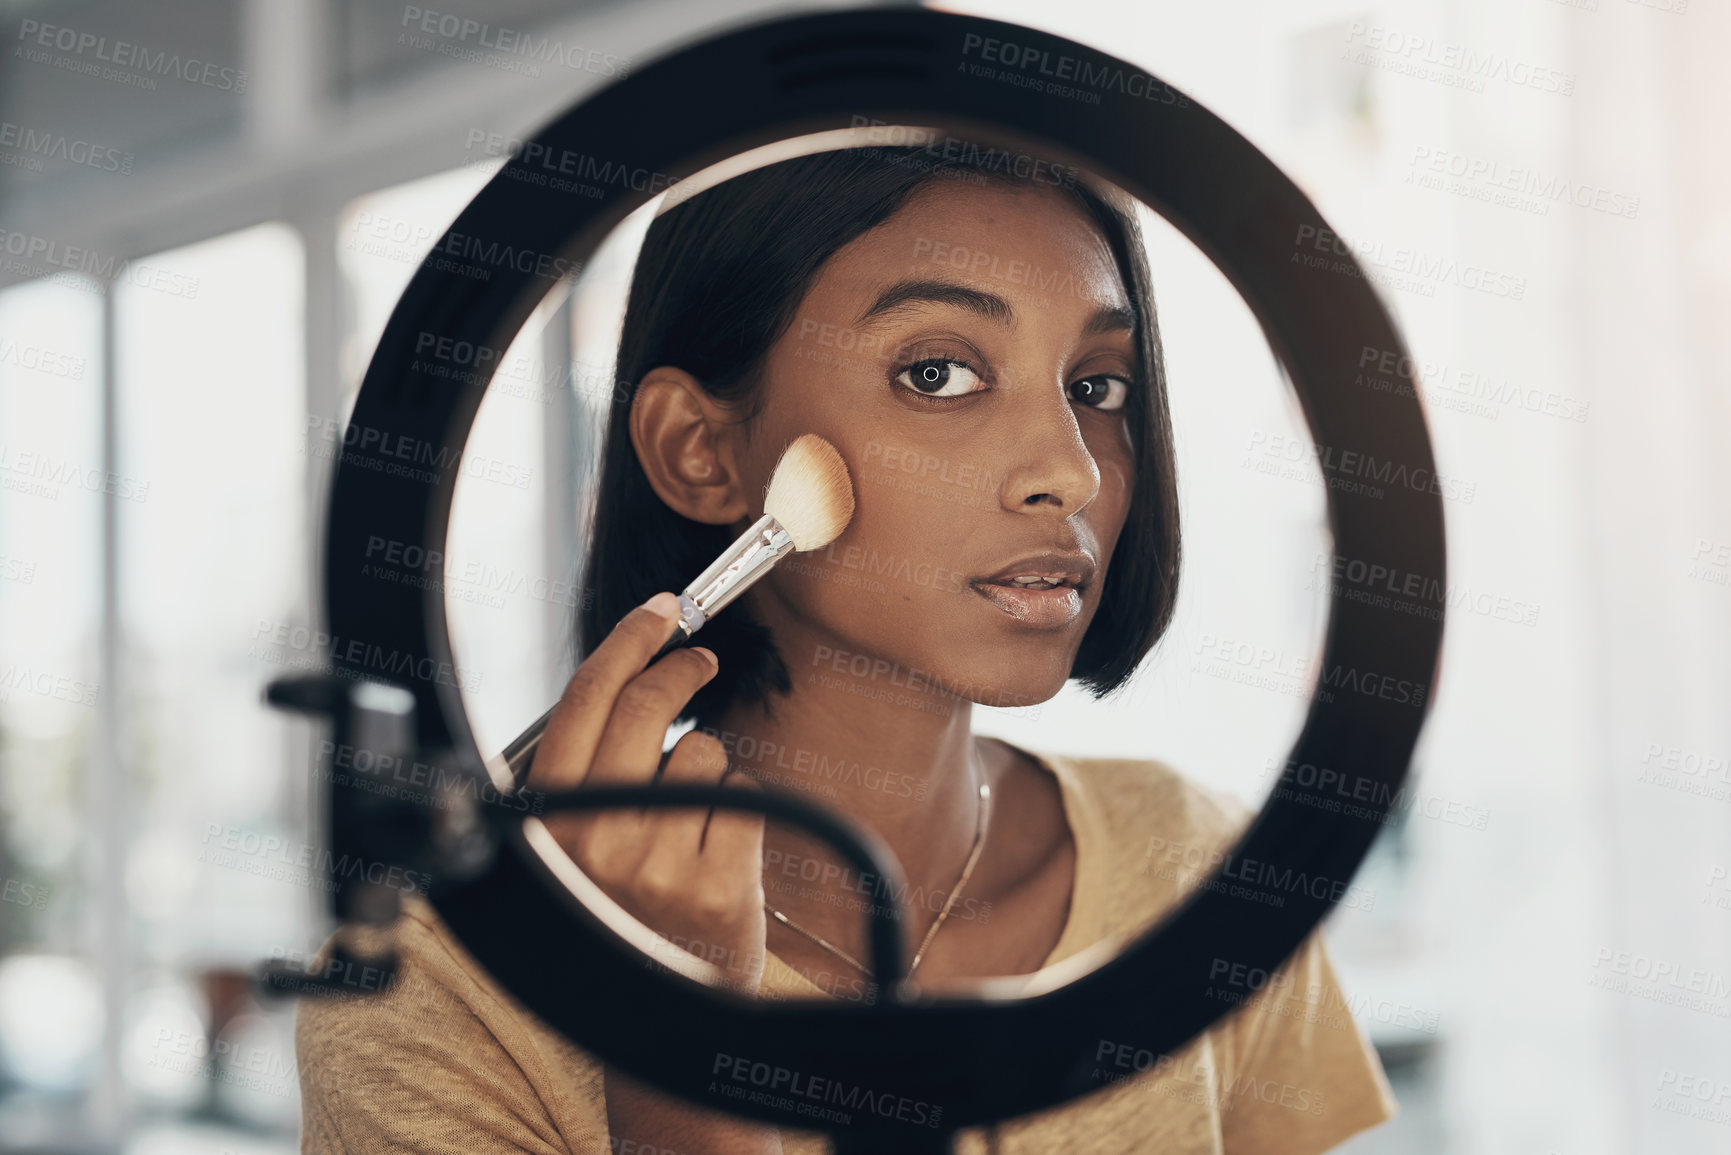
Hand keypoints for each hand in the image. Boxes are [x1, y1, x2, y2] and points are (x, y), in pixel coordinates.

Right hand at [527, 592, 766, 991]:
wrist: (656, 1019)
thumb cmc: (620, 913)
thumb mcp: (575, 844)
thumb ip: (588, 771)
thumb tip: (633, 673)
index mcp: (549, 821)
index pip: (585, 701)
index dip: (628, 643)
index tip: (661, 613)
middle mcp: (592, 842)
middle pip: (646, 710)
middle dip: (681, 669)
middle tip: (701, 661)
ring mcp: (654, 866)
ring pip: (702, 753)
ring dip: (707, 768)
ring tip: (690, 821)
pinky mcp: (716, 888)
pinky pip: (741, 798)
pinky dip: (738, 811)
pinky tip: (719, 851)